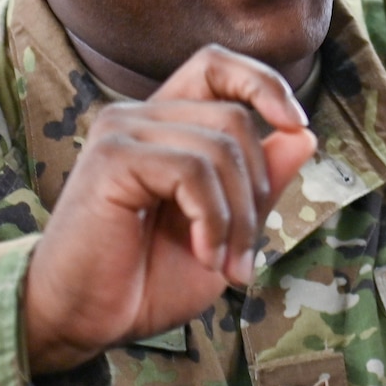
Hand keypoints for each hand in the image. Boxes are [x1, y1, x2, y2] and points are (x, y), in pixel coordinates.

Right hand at [24, 46, 315, 374]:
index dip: (263, 83)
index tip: (297, 125)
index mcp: (164, 124)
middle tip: (244, 253)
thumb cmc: (143, 279)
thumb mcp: (224, 231)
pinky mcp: (111, 158)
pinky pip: (192, 170)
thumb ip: (259, 184)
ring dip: (238, 218)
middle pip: (234, 117)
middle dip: (257, 191)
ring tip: (223, 264)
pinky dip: (213, 219)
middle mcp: (139, 116)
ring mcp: (122, 131)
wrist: (81, 319)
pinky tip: (203, 255)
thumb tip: (304, 135)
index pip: (216, 66)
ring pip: (220, 147)